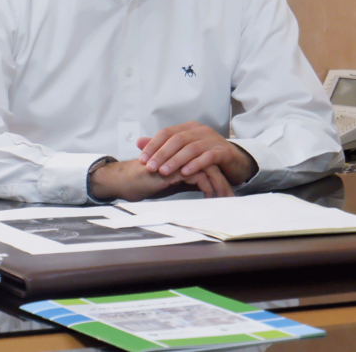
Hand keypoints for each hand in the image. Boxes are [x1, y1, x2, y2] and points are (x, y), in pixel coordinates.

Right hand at [89, 160, 232, 201]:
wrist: (124, 181)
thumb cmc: (142, 182)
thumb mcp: (166, 181)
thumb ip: (181, 179)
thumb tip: (198, 186)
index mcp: (181, 156)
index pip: (206, 161)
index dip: (217, 176)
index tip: (225, 192)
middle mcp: (182, 155)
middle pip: (211, 164)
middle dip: (222, 182)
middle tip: (231, 197)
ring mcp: (179, 160)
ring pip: (208, 169)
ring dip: (219, 185)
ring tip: (225, 200)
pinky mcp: (175, 169)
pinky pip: (199, 177)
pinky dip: (208, 188)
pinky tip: (211, 198)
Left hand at [137, 122, 258, 185]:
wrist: (234, 162)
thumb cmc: (205, 156)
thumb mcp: (182, 150)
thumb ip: (162, 146)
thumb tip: (138, 142)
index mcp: (188, 127)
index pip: (166, 133)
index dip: (153, 145)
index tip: (142, 159)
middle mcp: (200, 130)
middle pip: (177, 139)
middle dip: (162, 154)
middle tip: (150, 167)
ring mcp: (213, 140)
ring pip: (191, 148)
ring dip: (175, 160)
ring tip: (164, 171)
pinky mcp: (223, 151)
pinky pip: (208, 157)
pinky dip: (195, 164)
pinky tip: (185, 173)